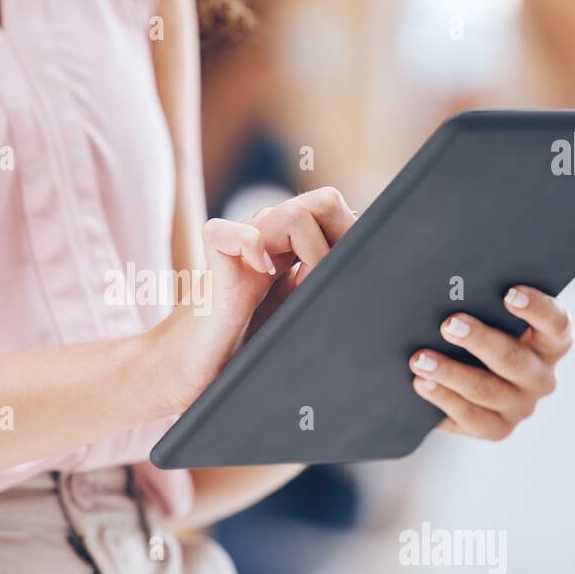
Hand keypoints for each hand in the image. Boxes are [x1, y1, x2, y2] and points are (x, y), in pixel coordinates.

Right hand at [154, 187, 354, 411]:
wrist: (193, 372)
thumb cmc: (245, 351)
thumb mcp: (300, 319)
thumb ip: (327, 292)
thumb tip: (381, 282)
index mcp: (293, 250)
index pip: (337, 212)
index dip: (355, 237)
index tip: (360, 279)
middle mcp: (270, 240)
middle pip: (324, 201)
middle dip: (343, 242)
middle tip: (335, 285)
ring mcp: (241, 247)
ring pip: (292, 213)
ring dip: (314, 251)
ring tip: (306, 292)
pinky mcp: (212, 264)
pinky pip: (230, 232)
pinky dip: (252, 246)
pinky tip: (262, 273)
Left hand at [408, 286, 572, 439]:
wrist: (464, 381)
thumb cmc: (480, 335)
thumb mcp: (490, 319)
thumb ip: (482, 305)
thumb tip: (450, 289)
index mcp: (550, 343)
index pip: (556, 323)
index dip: (536, 308)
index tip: (509, 293)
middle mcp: (541, 377)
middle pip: (514, 359)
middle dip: (479, 341)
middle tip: (449, 324)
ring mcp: (520, 406)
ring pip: (486, 389)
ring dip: (450, 372)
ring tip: (420, 359)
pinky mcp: (497, 429)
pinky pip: (470, 416)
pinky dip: (443, 398)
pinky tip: (422, 383)